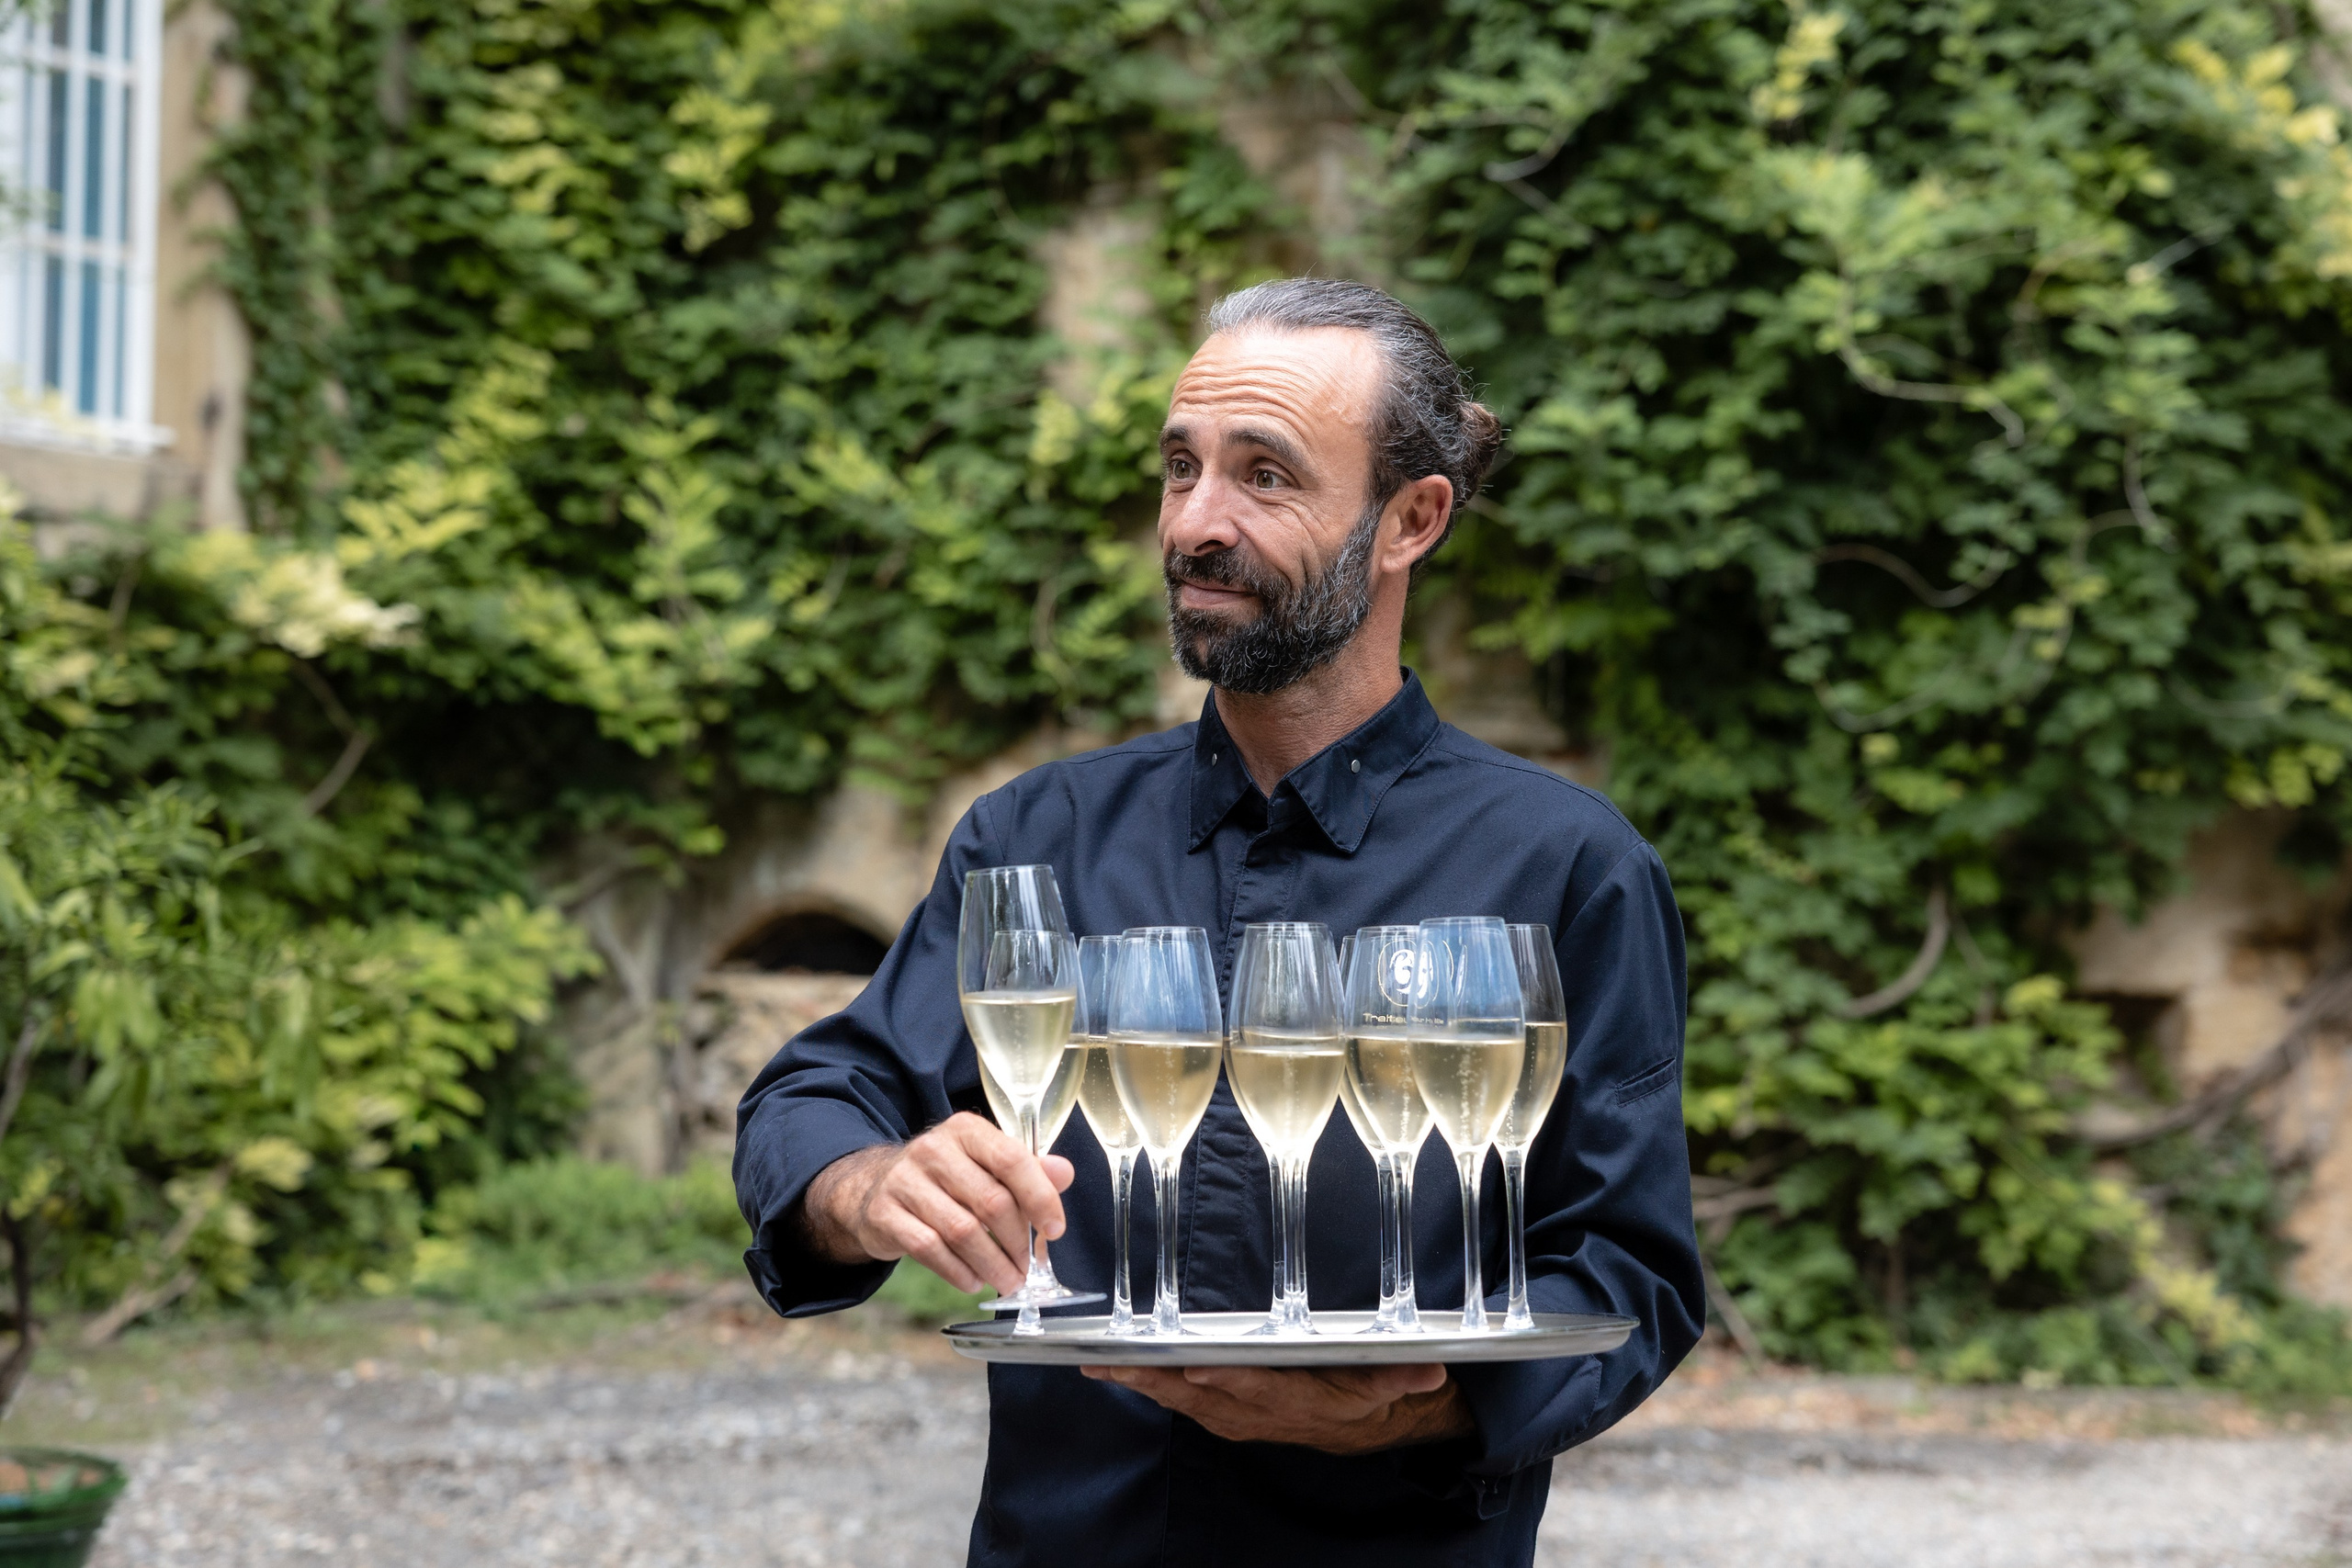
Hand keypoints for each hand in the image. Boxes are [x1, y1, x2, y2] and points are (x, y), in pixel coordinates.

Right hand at [800, 1112, 1073, 1295]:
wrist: (874, 1189)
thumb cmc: (945, 1180)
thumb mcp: (985, 1165)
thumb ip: (1028, 1170)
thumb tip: (1063, 1173)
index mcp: (966, 1131)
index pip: (1012, 1159)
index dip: (1040, 1197)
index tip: (1055, 1229)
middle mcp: (934, 1149)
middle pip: (990, 1201)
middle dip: (1017, 1243)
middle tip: (1027, 1268)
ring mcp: (905, 1181)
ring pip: (962, 1231)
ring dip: (992, 1264)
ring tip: (1006, 1281)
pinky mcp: (884, 1213)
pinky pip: (930, 1249)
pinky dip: (958, 1271)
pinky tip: (972, 1281)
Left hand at [1079, 1362, 1471, 1454]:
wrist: (1347, 1425)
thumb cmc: (1358, 1391)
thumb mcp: (1384, 1383)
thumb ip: (1400, 1375)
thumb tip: (1431, 1371)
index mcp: (1292, 1399)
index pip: (1256, 1387)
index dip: (1226, 1380)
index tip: (1196, 1367)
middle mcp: (1254, 1410)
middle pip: (1199, 1395)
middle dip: (1155, 1379)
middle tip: (1113, 1361)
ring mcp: (1232, 1414)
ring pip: (1180, 1399)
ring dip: (1140, 1381)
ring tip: (1100, 1362)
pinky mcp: (1218, 1411)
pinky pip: (1177, 1400)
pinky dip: (1146, 1385)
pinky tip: (1115, 1369)